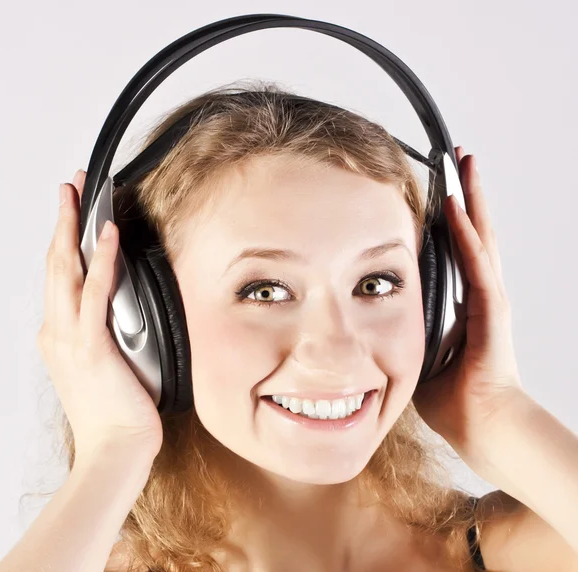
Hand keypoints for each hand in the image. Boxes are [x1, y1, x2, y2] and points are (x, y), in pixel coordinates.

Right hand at [37, 170, 162, 462]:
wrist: (114, 449)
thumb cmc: (113, 412)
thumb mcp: (102, 366)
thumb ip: (101, 335)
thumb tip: (116, 313)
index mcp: (59, 335)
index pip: (60, 276)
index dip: (64, 239)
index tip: (72, 212)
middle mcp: (56, 331)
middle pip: (56, 262)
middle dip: (63, 220)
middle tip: (70, 187)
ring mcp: (69, 336)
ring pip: (67, 268)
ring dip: (74, 226)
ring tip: (81, 194)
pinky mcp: (91, 345)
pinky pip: (95, 293)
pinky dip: (102, 260)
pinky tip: (108, 235)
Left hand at [412, 147, 524, 473]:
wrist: (483, 428)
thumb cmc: (454, 399)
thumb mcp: (421, 354)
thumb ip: (408, 330)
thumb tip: (378, 317)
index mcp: (464, 302)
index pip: (456, 248)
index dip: (449, 216)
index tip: (438, 186)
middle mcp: (480, 293)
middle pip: (472, 232)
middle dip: (464, 193)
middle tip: (457, 158)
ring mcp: (489, 299)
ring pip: (478, 238)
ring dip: (469, 199)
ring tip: (463, 163)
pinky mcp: (491, 312)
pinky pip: (475, 266)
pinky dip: (465, 235)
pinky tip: (455, 207)